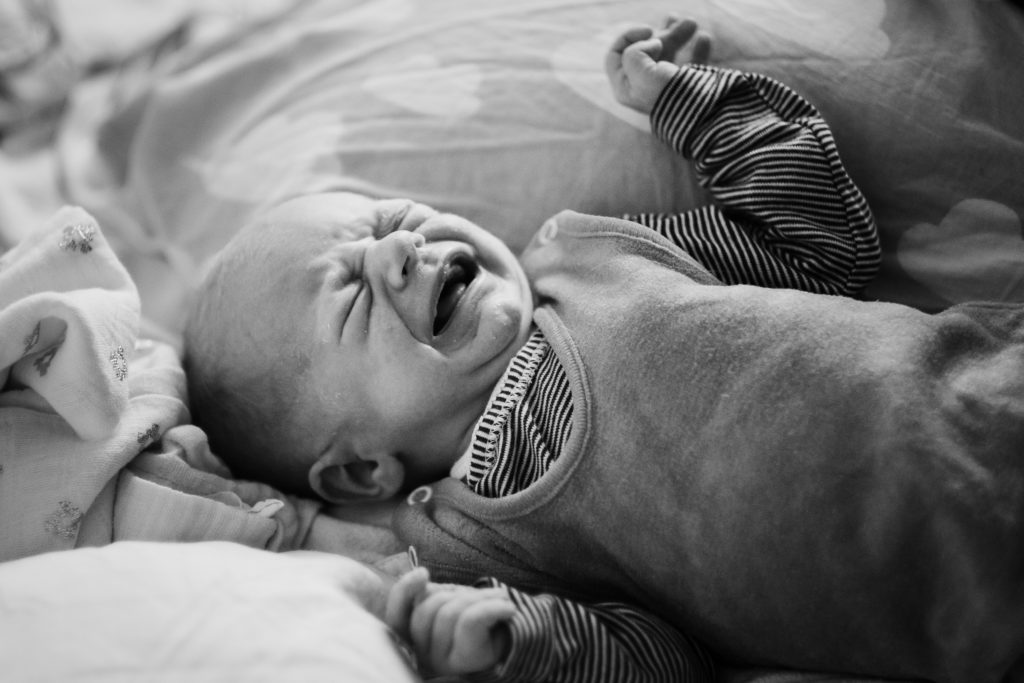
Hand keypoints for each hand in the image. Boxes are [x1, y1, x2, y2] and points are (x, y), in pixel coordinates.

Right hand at [385, 568, 516, 676]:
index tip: (419, 573)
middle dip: (457, 591)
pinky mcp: (464, 660)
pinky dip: (493, 606)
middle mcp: (421, 655)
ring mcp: (440, 661)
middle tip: (483, 593)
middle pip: (428, 607)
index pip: (395, 616)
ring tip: (500, 599)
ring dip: (481, 597)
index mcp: (413, 640)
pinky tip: (508, 608)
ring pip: (450, 611)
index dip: (402, 592)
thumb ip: (427, 596)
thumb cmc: (478, 625)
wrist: (511, 649)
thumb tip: (412, 575)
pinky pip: (471, 620)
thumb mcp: (450, 606)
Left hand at [605, 16, 712, 113]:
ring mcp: (666, 87)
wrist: (702, 114)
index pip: (616, 54)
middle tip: (681, 23)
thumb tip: (652, 43)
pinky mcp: (688, 87)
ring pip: (668, 53)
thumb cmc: (667, 95)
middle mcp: (643, 87)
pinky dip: (697, 49)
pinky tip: (704, 39)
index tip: (649, 31)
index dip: (629, 36)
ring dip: (678, 34)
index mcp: (626, 87)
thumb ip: (634, 52)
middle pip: (645, 50)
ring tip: (692, 23)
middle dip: (662, 32)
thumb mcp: (639, 71)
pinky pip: (690, 63)